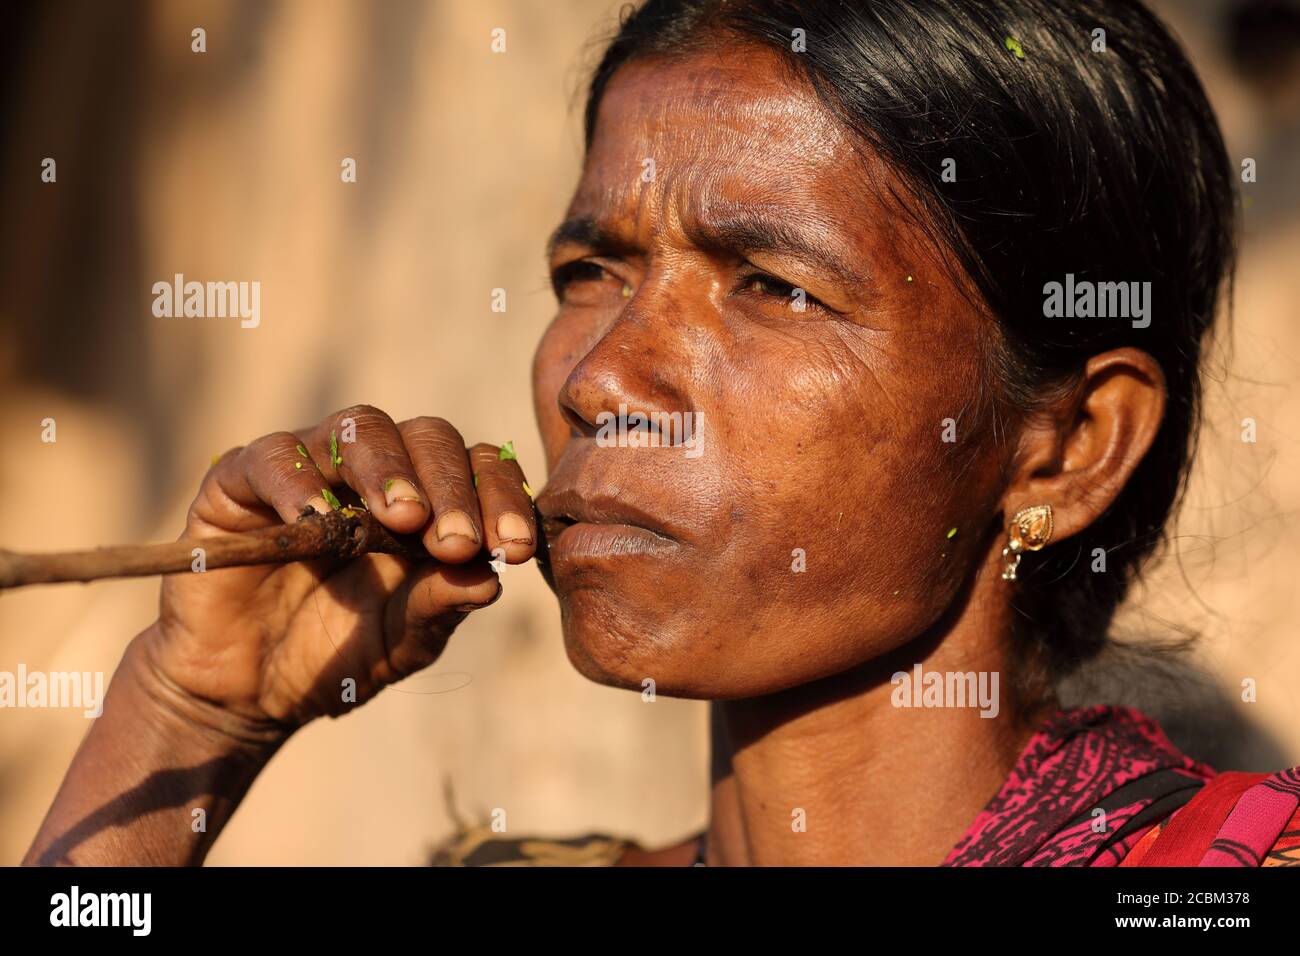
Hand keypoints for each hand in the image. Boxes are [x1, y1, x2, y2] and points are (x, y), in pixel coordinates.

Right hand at [140, 405, 535, 733]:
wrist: (244, 692)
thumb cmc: (334, 657)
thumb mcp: (399, 644)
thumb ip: (438, 608)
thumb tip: (491, 580)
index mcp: (430, 502)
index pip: (479, 468)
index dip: (502, 497)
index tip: (515, 548)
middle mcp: (375, 472)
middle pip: (428, 436)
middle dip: (453, 486)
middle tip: (457, 541)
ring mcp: (311, 467)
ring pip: (360, 426)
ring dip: (388, 468)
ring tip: (404, 518)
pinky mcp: (241, 481)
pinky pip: (272, 456)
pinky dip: (298, 479)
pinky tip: (320, 519)